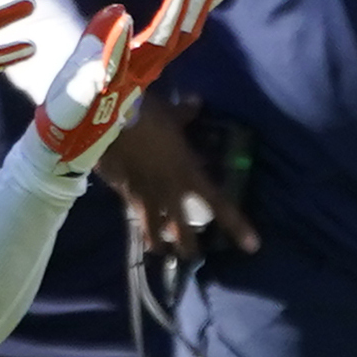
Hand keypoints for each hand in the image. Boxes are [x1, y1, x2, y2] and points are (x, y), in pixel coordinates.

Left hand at [33, 0, 233, 168]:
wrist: (56, 145)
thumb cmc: (75, 106)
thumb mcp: (89, 63)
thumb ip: (106, 39)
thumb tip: (120, 8)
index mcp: (141, 63)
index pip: (179, 30)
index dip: (201, 4)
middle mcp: (138, 72)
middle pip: (176, 34)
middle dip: (196, 3)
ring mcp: (118, 83)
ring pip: (153, 48)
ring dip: (170, 17)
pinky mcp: (91, 94)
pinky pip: (109, 67)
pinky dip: (118, 45)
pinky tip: (126, 19)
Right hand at [95, 101, 257, 265]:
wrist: (105, 123)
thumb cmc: (145, 116)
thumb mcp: (170, 114)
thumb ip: (185, 114)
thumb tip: (197, 102)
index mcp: (189, 175)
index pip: (219, 205)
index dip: (237, 226)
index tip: (252, 247)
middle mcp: (169, 193)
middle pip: (183, 232)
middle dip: (188, 247)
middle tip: (191, 254)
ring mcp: (144, 197)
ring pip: (153, 231)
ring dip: (158, 242)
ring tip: (160, 250)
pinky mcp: (121, 193)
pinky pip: (132, 212)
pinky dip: (136, 218)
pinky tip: (135, 221)